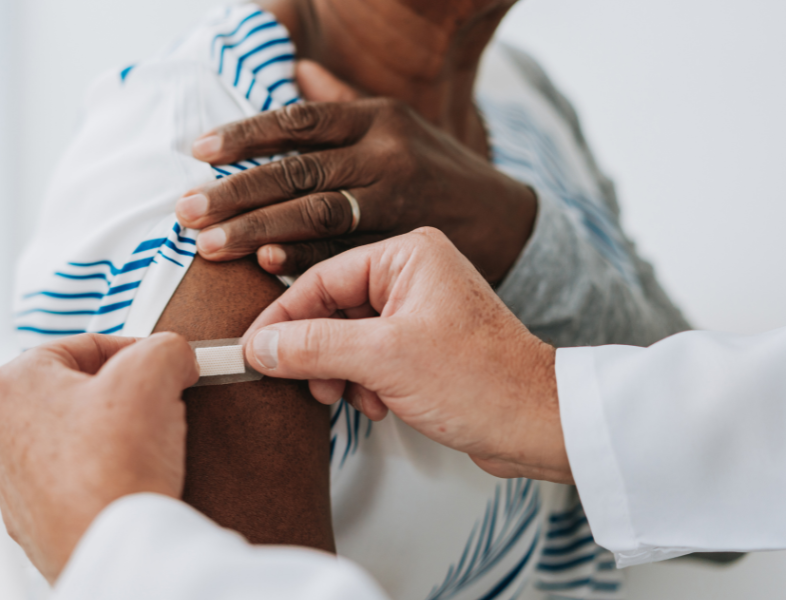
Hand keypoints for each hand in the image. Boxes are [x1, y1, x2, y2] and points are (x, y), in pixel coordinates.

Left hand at [0, 333, 198, 582]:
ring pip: (75, 437)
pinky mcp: (32, 518)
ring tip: (148, 448)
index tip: (164, 367)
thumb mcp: (154, 372)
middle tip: (159, 406)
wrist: (109, 546)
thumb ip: (166, 347)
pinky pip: (75, 481)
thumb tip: (176, 357)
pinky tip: (130, 482)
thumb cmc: (116, 462)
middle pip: (78, 392)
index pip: (85, 345)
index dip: (135, 351)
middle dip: (122, 396)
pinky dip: (103, 477)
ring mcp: (13, 478)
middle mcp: (2, 428)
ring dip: (113, 437)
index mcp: (18, 381)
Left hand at [177, 60, 535, 283]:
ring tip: (209, 245)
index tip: (199, 151)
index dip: (245, 135)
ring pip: (316, 214)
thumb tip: (294, 69)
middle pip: (298, 171)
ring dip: (258, 230)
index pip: (299, 121)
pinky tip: (266, 266)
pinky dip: (305, 261)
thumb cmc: (437, 169)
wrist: (505, 221)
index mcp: (378, 119)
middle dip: (236, 193)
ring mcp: (397, 202)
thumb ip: (342, 101)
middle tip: (187, 211)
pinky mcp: (403, 246)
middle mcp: (386, 156)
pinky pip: (345, 254)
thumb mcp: (398, 123)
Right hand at [241, 228, 570, 483]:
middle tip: (309, 382)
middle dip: (319, 353)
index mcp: (408, 256)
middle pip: (332, 309)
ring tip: (355, 398)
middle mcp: (413, 275)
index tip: (255, 348)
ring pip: (347, 337)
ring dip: (341, 373)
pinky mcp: (423, 343)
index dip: (283, 318)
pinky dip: (364, 382)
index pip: (321, 279)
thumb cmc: (484, 381)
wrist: (538, 425)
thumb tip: (261, 346)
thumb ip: (314, 347)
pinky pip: (370, 356)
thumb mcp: (384, 360)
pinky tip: (379, 404)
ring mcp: (418, 310)